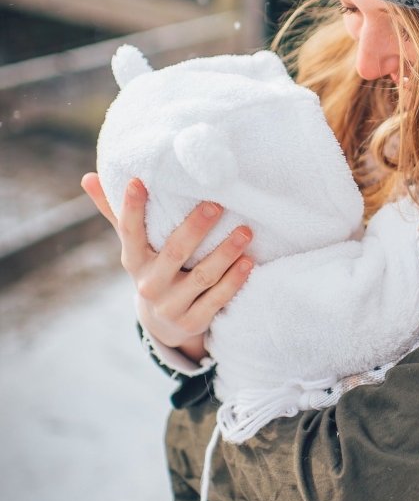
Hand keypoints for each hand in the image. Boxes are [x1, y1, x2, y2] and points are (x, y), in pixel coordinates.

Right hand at [81, 173, 253, 361]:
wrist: (163, 323)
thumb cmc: (152, 268)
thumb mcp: (134, 246)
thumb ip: (116, 213)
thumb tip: (88, 177)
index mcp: (133, 260)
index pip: (129, 232)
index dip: (131, 208)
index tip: (137, 181)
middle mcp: (150, 284)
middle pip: (174, 253)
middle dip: (195, 228)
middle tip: (216, 205)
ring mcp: (171, 305)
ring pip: (202, 277)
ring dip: (225, 253)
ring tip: (245, 231)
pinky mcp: (193, 321)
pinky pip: (217, 299)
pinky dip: (234, 281)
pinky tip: (249, 262)